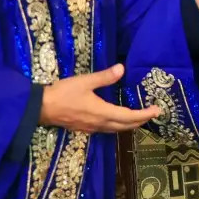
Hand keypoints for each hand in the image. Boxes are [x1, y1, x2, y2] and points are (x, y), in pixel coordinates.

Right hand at [40, 64, 160, 133]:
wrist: (40, 108)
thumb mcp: (84, 82)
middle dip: (140, 121)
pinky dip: (118, 126)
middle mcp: (100, 124)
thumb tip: (122, 68)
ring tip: (139, 117)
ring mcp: (92, 128)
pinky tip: (117, 120)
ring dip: (130, 125)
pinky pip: (107, 129)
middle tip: (152, 114)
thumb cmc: (63, 93)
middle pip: (125, 126)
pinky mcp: (84, 129)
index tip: (157, 111)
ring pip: (116, 130)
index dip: (145, 114)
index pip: (130, 117)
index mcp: (103, 113)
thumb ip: (104, 77)